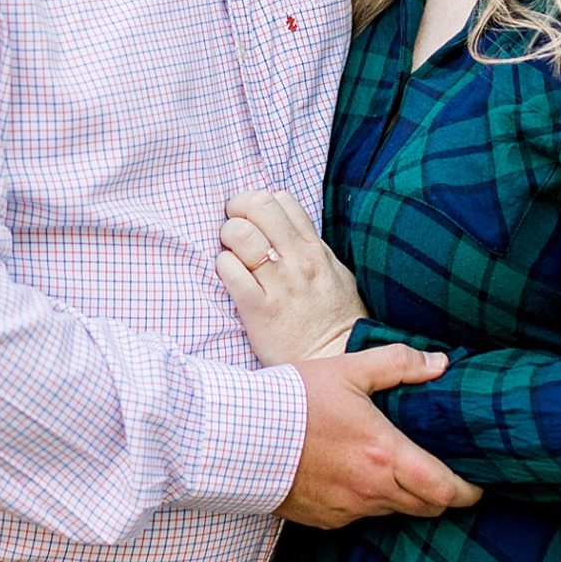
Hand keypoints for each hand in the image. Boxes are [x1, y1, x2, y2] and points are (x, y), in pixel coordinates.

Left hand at [216, 187, 362, 364]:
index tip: (251, 219)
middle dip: (238, 210)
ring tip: (230, 253)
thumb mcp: (337, 275)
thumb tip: (291, 229)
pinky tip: (229, 276)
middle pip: (258, 206)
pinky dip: (223, 267)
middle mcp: (297, 260)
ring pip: (241, 234)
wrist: (337, 361)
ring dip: (228, 238)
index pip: (281, 200)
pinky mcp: (260, 309)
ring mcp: (279, 284)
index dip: (258, 203)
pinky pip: (231, 272)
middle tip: (233, 228)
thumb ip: (314, 249)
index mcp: (314, 249)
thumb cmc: (336, 321)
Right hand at [276, 349, 484, 528]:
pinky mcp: (326, 520)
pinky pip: (361, 515)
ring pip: (394, 512)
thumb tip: (439, 363)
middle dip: (441, 494)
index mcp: (384, 454)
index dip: (468, 491)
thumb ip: (398, 364)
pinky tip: (354, 475)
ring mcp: (348, 510)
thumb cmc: (293, 401)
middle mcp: (371, 490)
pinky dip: (368, 500)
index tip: (477, 483)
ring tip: (396, 468)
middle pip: (426, 507)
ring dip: (403, 495)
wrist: (236, 437)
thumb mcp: (349, 370)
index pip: (444, 489)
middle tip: (442, 473)